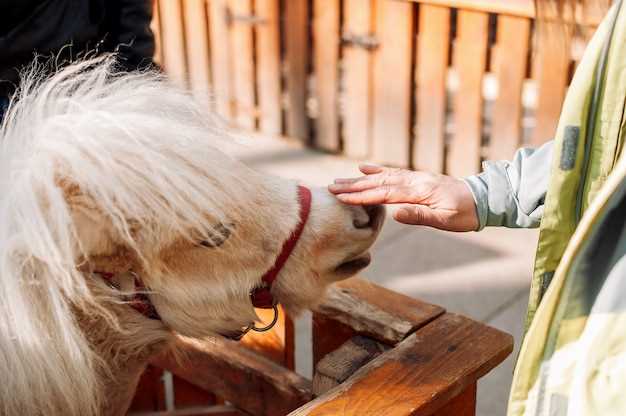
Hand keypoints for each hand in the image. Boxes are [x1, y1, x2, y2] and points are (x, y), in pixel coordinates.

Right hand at [328, 164, 478, 231]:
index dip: (361, 196)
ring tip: (341, 180)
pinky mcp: (417, 179)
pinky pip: (392, 173)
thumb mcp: (446, 220)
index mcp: (419, 192)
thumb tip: (395, 214)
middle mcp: (414, 181)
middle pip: (378, 183)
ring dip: (360, 179)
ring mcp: (415, 178)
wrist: (484, 199)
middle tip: (331, 187)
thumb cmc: (466, 214)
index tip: (341, 197)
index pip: (383, 194)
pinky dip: (377, 171)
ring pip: (382, 177)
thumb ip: (420, 216)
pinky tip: (365, 169)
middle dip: (354, 186)